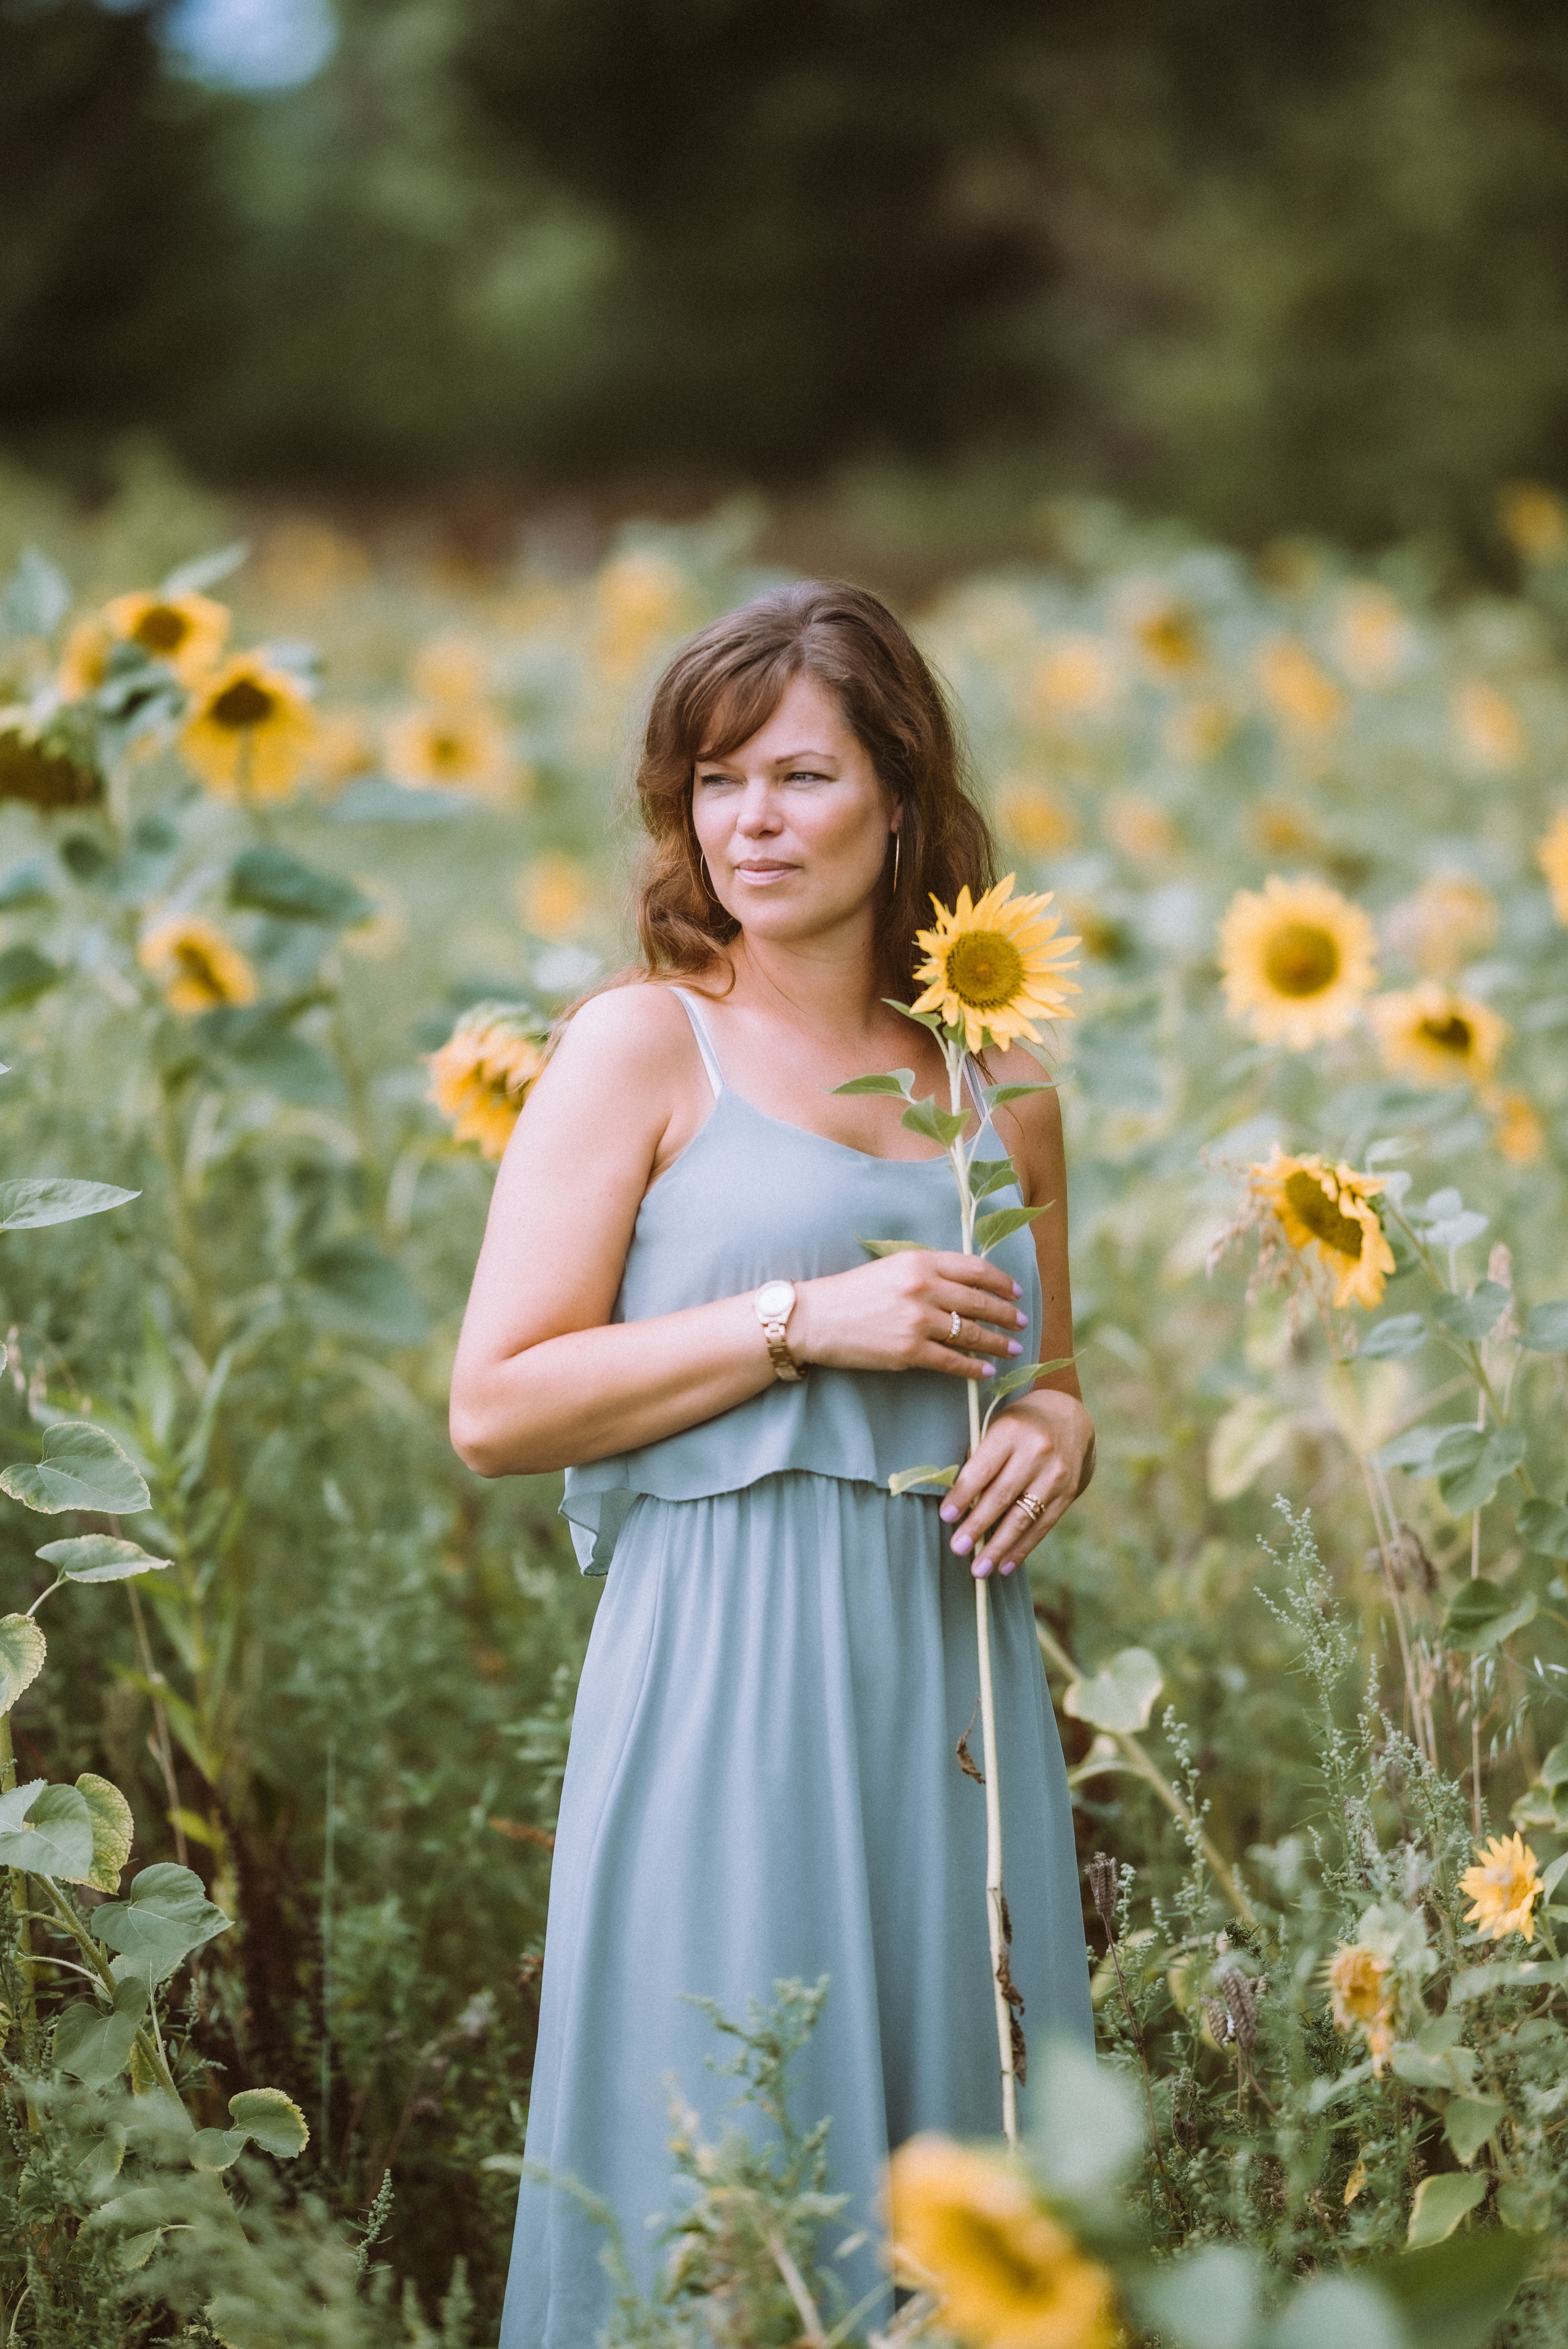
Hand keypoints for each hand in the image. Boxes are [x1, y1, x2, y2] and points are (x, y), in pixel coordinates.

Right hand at [790, 1250, 1028, 1379]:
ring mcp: (918, 1321)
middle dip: (1006, 1314)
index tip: (1015, 1292)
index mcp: (920, 1262)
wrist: (815, 1318)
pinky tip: (985, 1371)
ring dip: (997, 1343)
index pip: (976, 1269)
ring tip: (1011, 1348)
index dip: (1001, 1282)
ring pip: (972, 1333)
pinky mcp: (910, 1351)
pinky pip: (953, 1361)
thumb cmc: (851, 1292)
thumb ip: (927, 1272)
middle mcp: (924, 1288)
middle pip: (980, 1302)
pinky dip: (973, 1368)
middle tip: (1020, 1322)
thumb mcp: (891, 1267)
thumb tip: (965, 1286)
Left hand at [937, 1389, 1094, 1577]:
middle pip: (1002, 1496)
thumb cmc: (1017, 1426)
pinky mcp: (1068, 1493)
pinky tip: (1005, 1565)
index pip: (982, 1469)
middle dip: (978, 1526)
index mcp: (1011, 1432)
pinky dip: (1022, 1548)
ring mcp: (1055, 1475)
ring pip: (1023, 1517)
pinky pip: (1042, 1526)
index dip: (963, 1495)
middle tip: (958, 1549)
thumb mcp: (996, 1428)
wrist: (1067, 1418)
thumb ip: (979, 1459)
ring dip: (999, 1547)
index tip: (946, 1516)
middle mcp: (1037, 1452)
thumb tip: (956, 1503)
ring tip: (979, 1569)